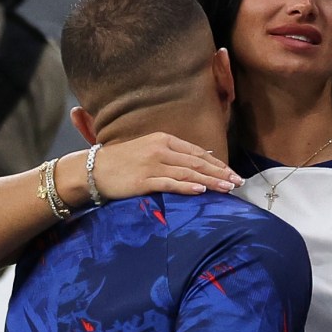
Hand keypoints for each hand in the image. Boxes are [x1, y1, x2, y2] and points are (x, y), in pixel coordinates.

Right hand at [92, 132, 242, 198]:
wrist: (93, 169)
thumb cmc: (122, 162)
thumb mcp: (149, 150)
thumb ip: (172, 154)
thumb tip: (199, 160)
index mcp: (163, 140)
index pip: (197, 152)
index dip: (217, 163)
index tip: (233, 173)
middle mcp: (160, 149)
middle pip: (197, 162)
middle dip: (220, 173)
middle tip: (238, 182)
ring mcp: (152, 164)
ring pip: (188, 173)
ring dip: (210, 181)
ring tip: (227, 188)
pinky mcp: (143, 180)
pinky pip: (169, 183)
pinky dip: (186, 187)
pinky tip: (201, 191)